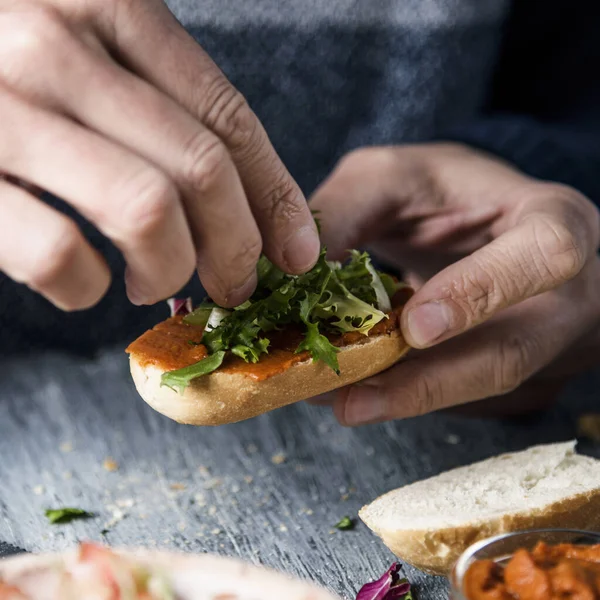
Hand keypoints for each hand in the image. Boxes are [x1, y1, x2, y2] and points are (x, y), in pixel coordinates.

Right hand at [0, 0, 318, 309]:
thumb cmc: (1, 61)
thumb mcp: (82, 45)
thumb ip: (152, 100)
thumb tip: (247, 203)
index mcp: (105, 1)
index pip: (226, 116)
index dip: (276, 197)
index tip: (299, 253)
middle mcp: (53, 40)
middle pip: (201, 170)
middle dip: (237, 248)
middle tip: (235, 285)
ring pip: (146, 212)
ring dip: (169, 270)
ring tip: (155, 283)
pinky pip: (58, 254)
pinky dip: (87, 288)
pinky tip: (86, 286)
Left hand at [310, 143, 599, 424]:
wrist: (477, 219)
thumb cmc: (443, 189)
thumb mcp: (393, 175)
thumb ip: (347, 212)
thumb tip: (296, 280)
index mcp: (554, 222)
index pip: (542, 258)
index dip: (480, 294)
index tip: (413, 328)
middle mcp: (561, 293)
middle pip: (509, 356)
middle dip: (426, 386)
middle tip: (351, 402)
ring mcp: (540, 339)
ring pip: (477, 388)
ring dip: (404, 400)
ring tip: (336, 402)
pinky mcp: (509, 367)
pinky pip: (460, 393)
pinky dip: (405, 396)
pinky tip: (353, 392)